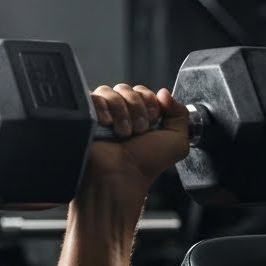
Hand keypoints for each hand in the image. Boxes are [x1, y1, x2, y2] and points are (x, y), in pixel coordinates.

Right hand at [83, 84, 189, 199]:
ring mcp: (101, 114)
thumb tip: (165, 92)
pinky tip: (106, 125)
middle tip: (138, 131)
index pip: (144, 92)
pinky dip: (102, 108)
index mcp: (141, 116)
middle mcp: (122, 114)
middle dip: (137, 108)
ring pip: (110, 91)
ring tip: (123, 133)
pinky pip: (93, 96)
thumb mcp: (177, 141)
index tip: (152, 123)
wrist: (121, 176)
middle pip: (127, 89)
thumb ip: (180, 114)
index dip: (151, 104)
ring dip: (121, 111)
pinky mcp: (85, 115)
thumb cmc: (146, 163)